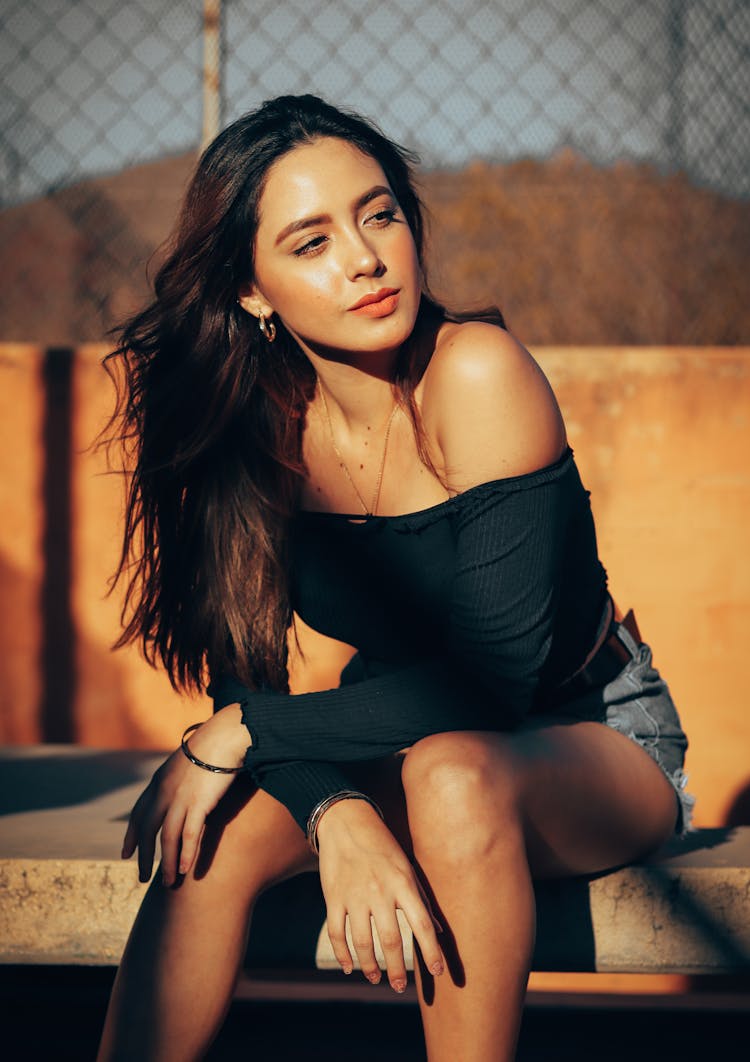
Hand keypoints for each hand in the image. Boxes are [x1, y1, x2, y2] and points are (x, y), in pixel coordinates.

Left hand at [122, 705, 246, 885]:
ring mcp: (180, 798)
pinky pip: (189, 834)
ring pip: (167, 838)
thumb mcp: (186, 762)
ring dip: (166, 863)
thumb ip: (178, 778)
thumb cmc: (212, 746)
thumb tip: (180, 790)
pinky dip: (185, 854)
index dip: (131, 835)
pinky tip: (185, 870)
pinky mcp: (199, 803)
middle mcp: (164, 791)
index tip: (126, 853)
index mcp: (159, 781)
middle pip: (147, 830)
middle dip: (143, 856)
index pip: (138, 813)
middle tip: (142, 877)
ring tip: (167, 883)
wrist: (225, 735)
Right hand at [316, 799, 443, 992]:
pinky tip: (350, 966)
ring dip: (370, 967)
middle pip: (391, 940)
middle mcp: (380, 891)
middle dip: (398, 969)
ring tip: (376, 979)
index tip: (438, 972)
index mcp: (403, 882)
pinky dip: (343, 954)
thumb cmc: (382, 845)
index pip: (422, 924)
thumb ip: (422, 898)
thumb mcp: (407, 866)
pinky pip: (337, 933)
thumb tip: (438, 930)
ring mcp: (355, 895)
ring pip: (363, 942)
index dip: (431, 951)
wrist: (346, 821)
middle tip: (399, 987)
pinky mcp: (333, 897)